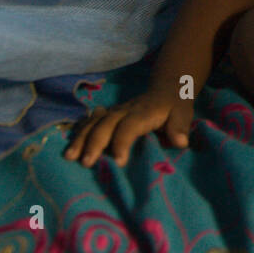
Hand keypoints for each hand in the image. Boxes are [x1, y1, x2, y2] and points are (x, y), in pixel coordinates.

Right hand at [63, 89, 193, 167]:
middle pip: (105, 124)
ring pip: (93, 122)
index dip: (122, 142)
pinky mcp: (108, 114)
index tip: (119, 162)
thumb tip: (180, 141)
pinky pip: (90, 120)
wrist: (166, 89)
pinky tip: (69, 144)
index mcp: (143, 112)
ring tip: (69, 156)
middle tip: (86, 163)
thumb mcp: (183, 113)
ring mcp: (114, 112)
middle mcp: (125, 110)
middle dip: (94, 143)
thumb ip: (180, 127)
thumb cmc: (175, 106)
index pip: (129, 127)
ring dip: (81, 138)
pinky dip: (79, 131)